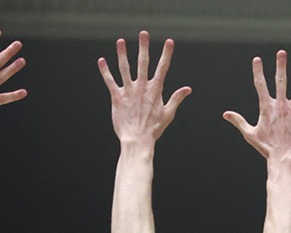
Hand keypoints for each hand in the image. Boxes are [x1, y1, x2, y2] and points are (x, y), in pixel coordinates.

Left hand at [100, 32, 189, 146]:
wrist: (137, 140)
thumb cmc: (154, 129)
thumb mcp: (168, 114)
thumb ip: (176, 99)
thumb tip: (188, 89)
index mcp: (155, 90)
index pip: (163, 68)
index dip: (166, 54)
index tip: (169, 42)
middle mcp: (142, 87)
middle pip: (143, 63)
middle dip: (144, 47)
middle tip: (143, 33)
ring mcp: (129, 91)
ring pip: (125, 68)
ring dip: (122, 54)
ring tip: (120, 41)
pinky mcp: (117, 98)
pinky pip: (110, 81)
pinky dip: (105, 71)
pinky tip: (101, 60)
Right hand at [223, 50, 290, 162]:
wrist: (283, 158)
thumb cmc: (266, 147)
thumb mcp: (250, 134)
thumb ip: (239, 121)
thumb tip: (225, 114)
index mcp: (266, 108)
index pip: (260, 85)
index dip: (258, 71)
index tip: (257, 59)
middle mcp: (280, 106)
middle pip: (280, 81)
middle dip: (281, 66)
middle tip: (281, 52)